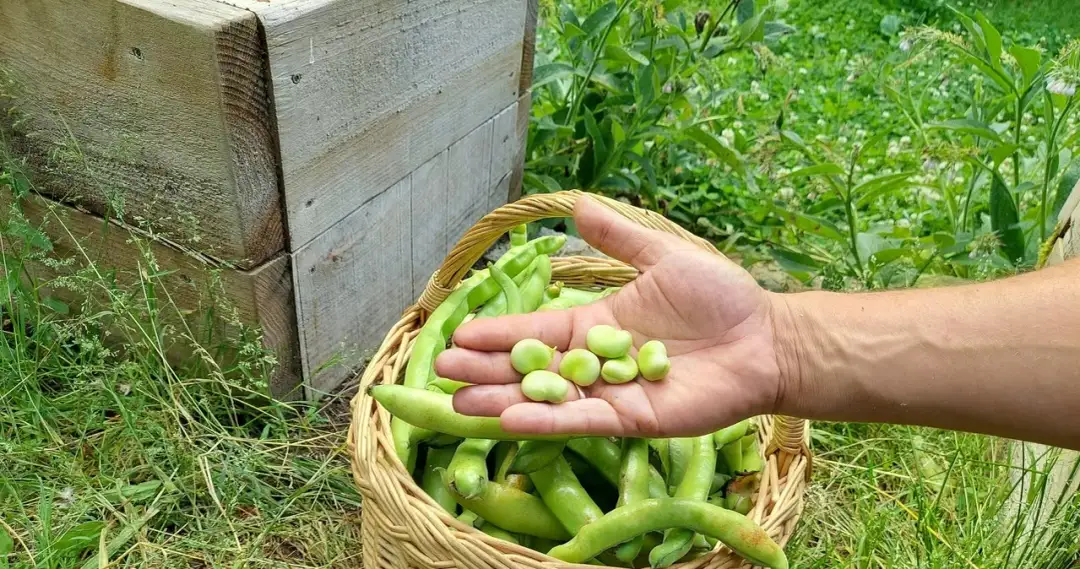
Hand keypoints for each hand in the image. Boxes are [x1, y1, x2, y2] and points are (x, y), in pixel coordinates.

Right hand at [434, 197, 786, 437]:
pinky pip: (585, 421)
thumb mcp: (663, 257)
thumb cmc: (720, 298)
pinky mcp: (634, 419)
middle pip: (530, 368)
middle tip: (441, 370)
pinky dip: (549, 420)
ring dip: (503, 400)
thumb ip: (619, 239)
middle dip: (486, 369)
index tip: (458, 333)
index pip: (536, 330)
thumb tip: (578, 204)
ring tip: (459, 402)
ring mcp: (612, 394)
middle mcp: (596, 362)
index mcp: (597, 324)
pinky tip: (510, 419)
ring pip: (548, 398)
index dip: (498, 333)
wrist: (765, 338)